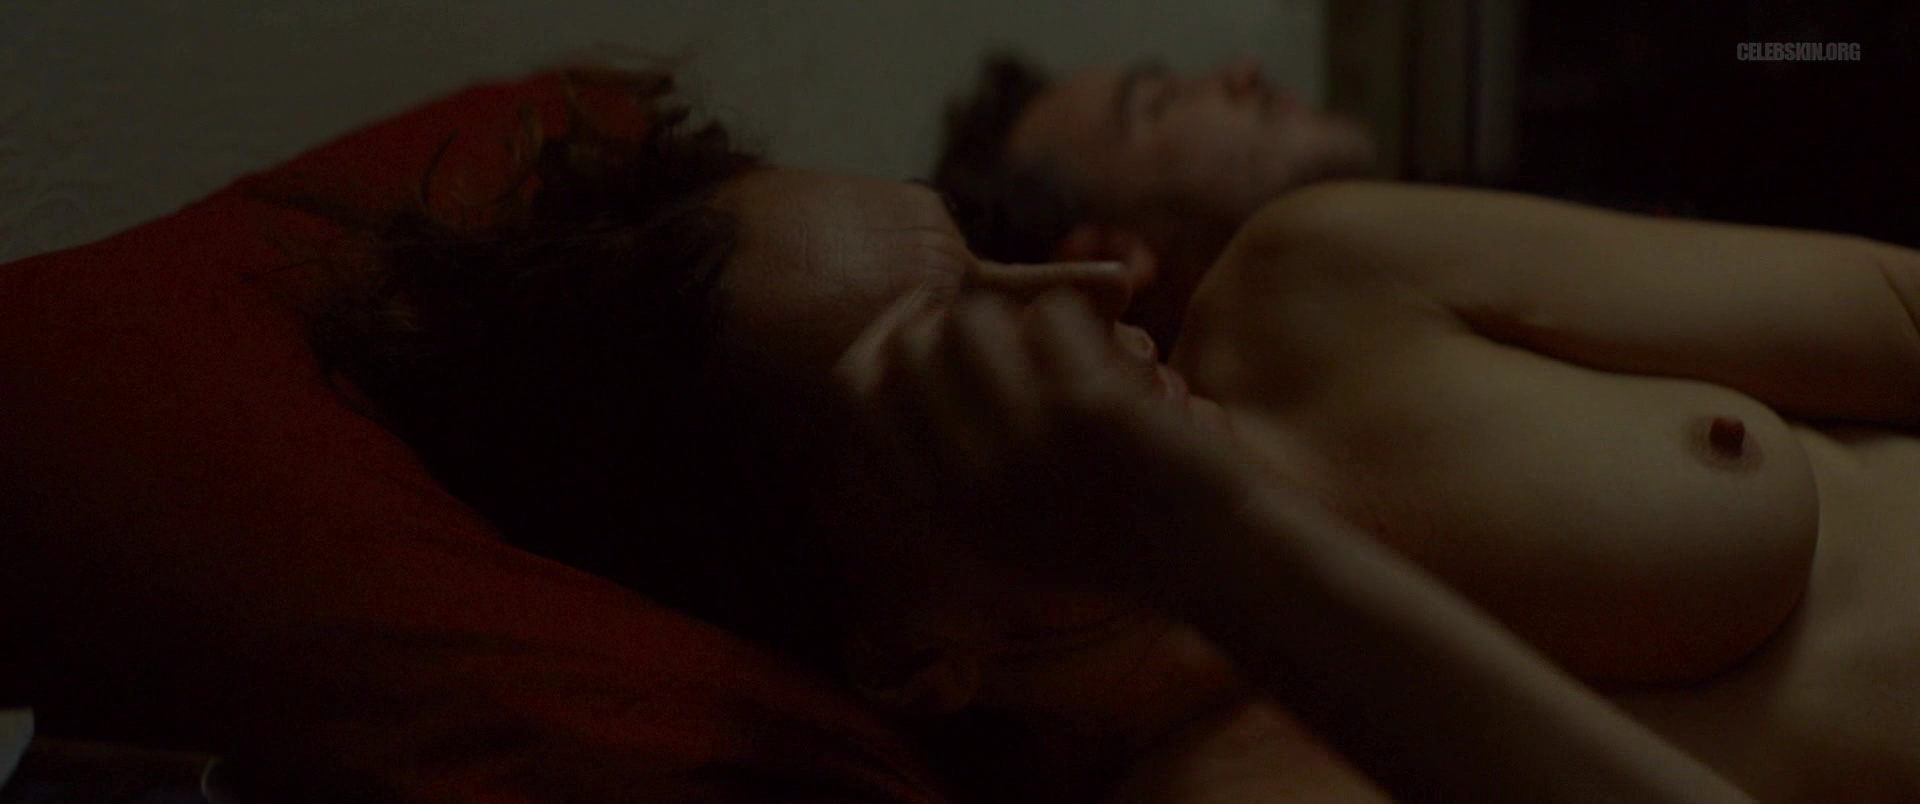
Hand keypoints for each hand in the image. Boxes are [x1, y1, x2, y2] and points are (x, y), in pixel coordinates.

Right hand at [835, 284, 1260, 593]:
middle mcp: (971, 482)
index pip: (855, 388)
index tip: (919, 325)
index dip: (880, 337)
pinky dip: (1079, 314)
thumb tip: (866, 373)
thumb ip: (935, 468)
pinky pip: (1052, 312)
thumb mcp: (1003, 525)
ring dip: (1009, 310)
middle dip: (941, 313)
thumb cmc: (1110, 530)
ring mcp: (1029, 444)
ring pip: (973, 317)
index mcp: (940, 507)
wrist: (1216, 555)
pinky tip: (1107, 344)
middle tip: (987, 317)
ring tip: (1048, 339)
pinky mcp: (1092, 411)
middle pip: (908, 343)